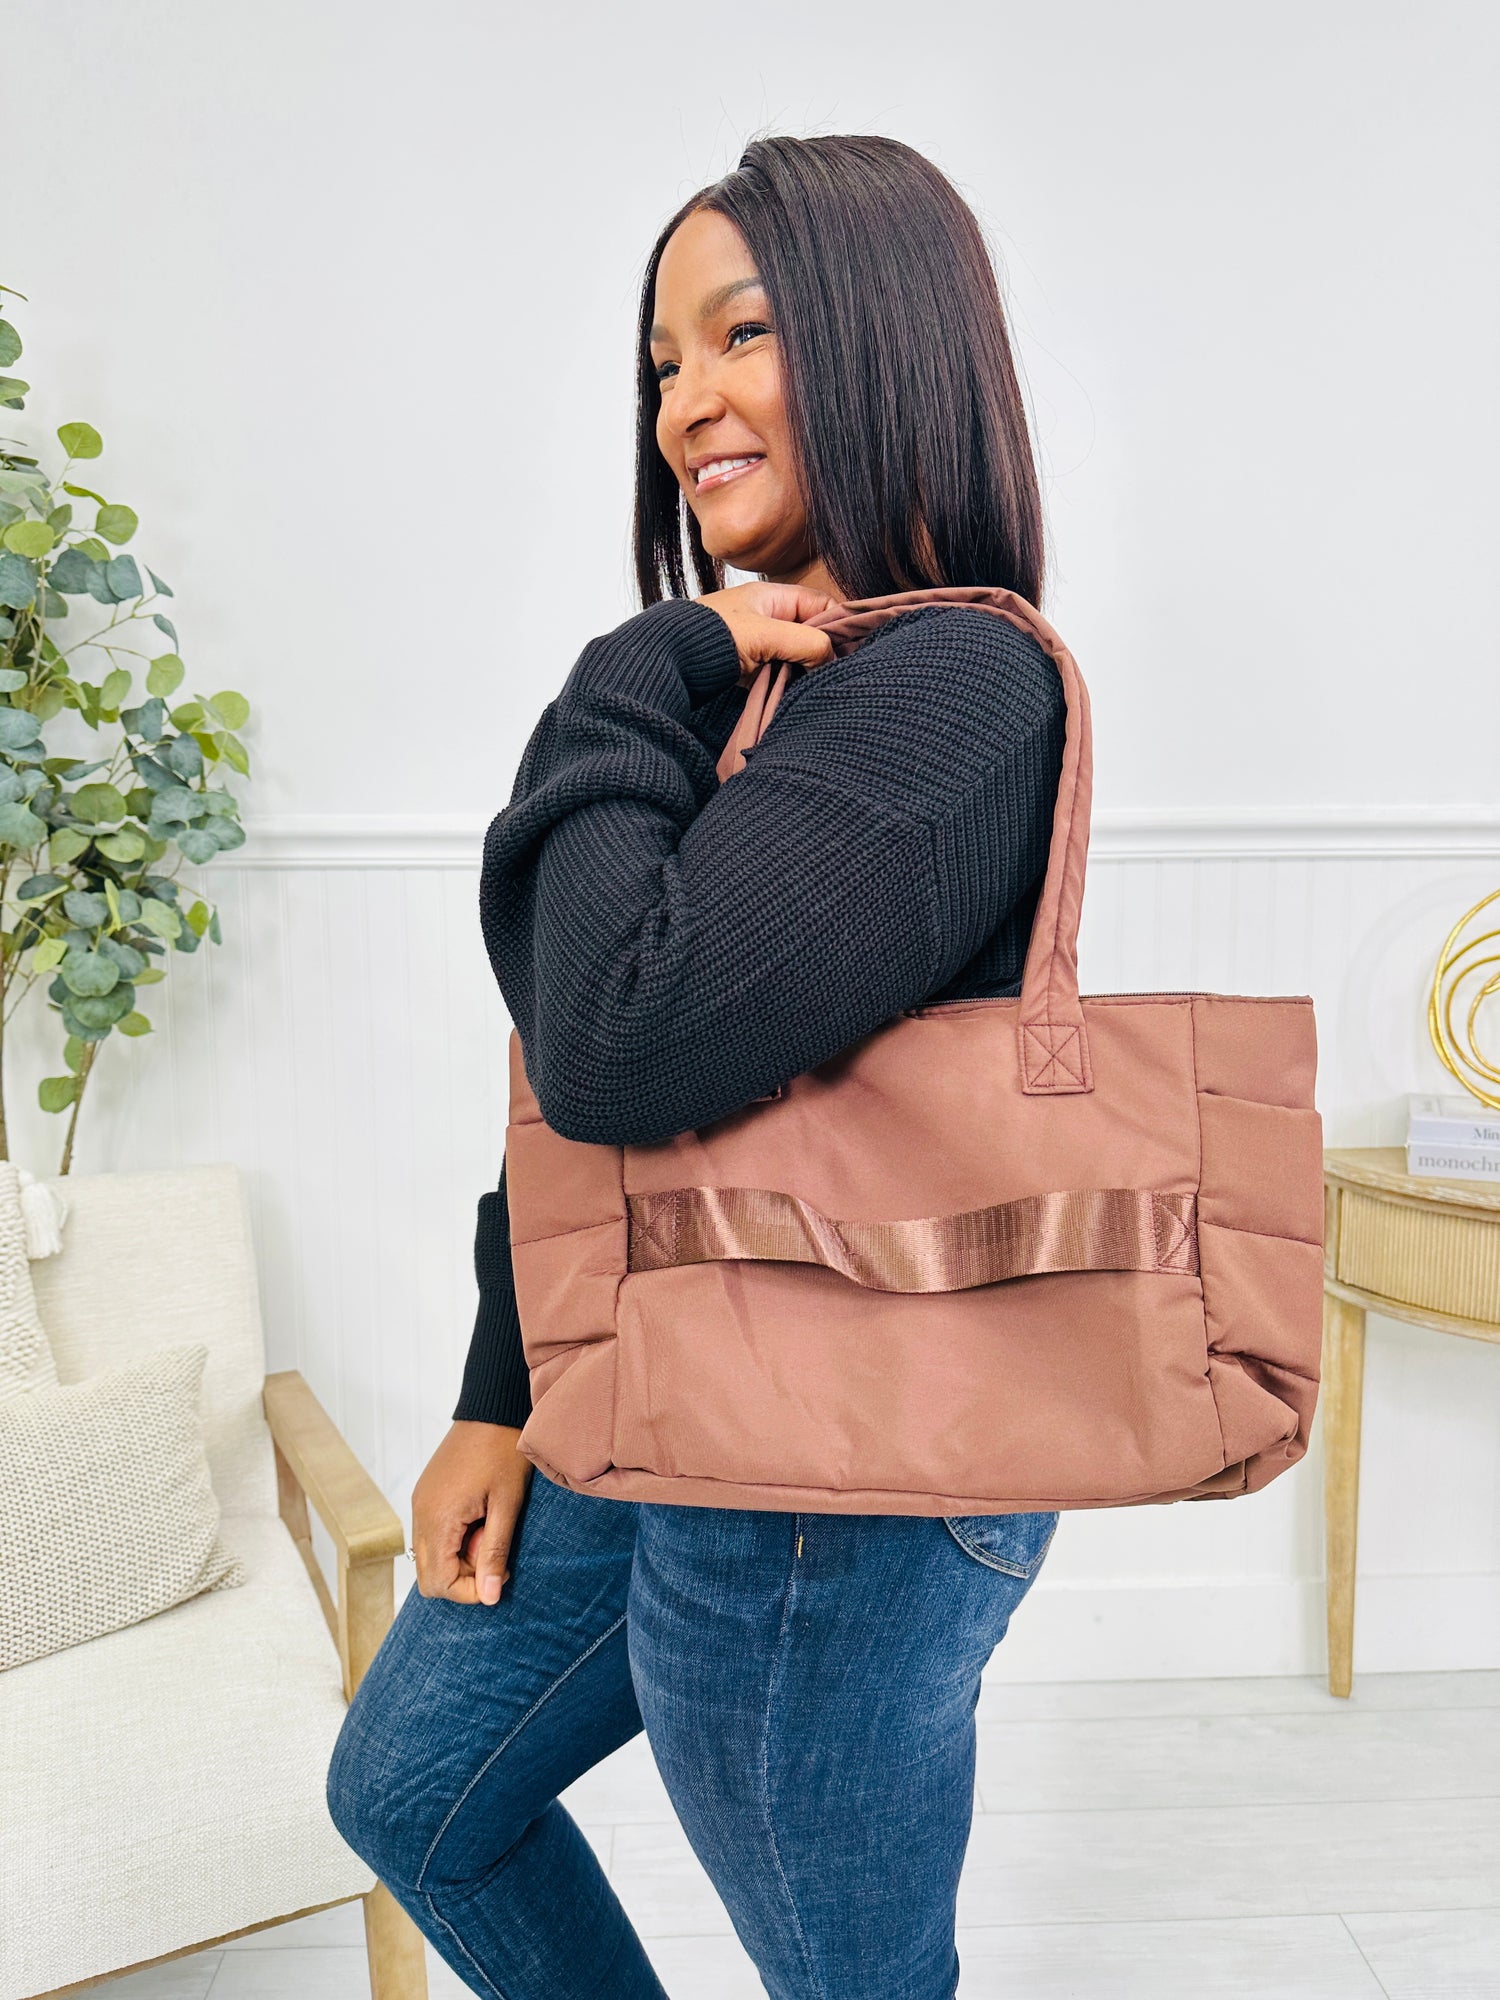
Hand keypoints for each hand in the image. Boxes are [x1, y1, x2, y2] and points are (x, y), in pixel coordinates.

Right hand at [410, 1420, 532, 1604]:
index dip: (470, 1591)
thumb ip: (495, 1553)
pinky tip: (478, 1519)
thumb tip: (489, 1598)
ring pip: (429, 1556)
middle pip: (429, 1576)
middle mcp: (420, 1514)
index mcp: (438, 1518)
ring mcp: (419, 1503)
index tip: (500, 1574)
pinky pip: (431, 1534)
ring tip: (488, 1531)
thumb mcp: (506, 1505)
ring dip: (459, 1558)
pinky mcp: (425, 1495)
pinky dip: (453, 1540)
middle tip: (494, 1552)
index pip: (439, 1583)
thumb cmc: (503, 1452)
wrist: (491, 1410)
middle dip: (463, 1577)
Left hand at [696, 580, 839, 686]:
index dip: (840, 622)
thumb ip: (806, 642)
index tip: (852, 647)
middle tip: (836, 669)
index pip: (822, 603)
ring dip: (808, 667)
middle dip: (825, 649)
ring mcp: (760, 641)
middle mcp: (769, 616)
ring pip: (799, 653)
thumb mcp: (766, 635)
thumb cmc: (713, 638)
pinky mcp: (752, 665)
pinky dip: (791, 679)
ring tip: (819, 681)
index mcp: (773, 597)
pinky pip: (782, 670)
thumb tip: (830, 657)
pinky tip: (798, 690)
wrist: (672, 660)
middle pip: (812, 630)